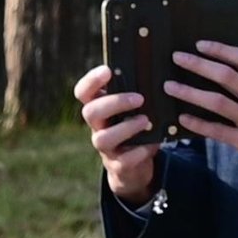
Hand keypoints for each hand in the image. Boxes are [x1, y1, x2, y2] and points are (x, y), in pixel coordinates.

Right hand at [73, 61, 157, 204]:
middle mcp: (97, 127)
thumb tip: (154, 70)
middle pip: (90, 112)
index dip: (91, 81)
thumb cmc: (135, 129)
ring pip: (103, 138)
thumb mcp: (133, 111)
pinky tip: (152, 144)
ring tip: (146, 120)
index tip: (108, 70)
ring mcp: (106, 148)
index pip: (83, 92)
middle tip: (139, 98)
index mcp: (98, 109)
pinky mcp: (119, 165)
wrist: (134, 166)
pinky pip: (124, 160)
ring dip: (126, 128)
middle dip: (114, 103)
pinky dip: (139, 151)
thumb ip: (135, 95)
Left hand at [161, 40, 237, 185]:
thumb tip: (235, 69)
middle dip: (197, 65)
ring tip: (170, 86)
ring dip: (189, 92)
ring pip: (216, 102)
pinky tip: (183, 118)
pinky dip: (198, 124)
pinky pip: (218, 131)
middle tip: (177, 58)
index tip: (200, 45)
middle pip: (224, 76)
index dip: (219, 49)